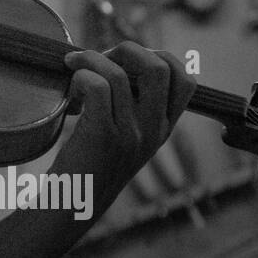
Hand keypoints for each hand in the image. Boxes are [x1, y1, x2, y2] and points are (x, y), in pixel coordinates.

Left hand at [52, 43, 196, 212]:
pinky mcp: (103, 137)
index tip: (128, 58)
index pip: (186, 82)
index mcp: (163, 130)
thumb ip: (131, 109)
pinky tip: (71, 88)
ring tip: (72, 66)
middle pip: (159, 68)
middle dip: (127, 49)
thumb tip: (115, 62)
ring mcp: (131, 135)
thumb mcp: (125, 140)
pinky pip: (98, 87)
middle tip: (99, 57)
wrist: (71, 208)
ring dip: (90, 59)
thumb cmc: (90, 167)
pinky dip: (81, 76)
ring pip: (119, 74)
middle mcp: (153, 131)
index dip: (160, 57)